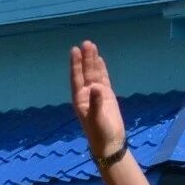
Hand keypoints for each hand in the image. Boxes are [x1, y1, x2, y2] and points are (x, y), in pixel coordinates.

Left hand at [69, 41, 125, 157]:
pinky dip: (101, 69)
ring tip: (92, 46)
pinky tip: (100, 60)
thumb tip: (96, 87)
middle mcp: (86, 94)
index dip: (76, 64)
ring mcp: (97, 94)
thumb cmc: (100, 132)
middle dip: (85, 58)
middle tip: (86, 43)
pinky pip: (104, 79)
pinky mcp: (107, 96)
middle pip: (85, 72)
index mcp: (80, 99)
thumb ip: (96, 102)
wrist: (109, 142)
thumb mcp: (97, 118)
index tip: (75, 50)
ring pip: (94, 73)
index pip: (77, 77)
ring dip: (93, 61)